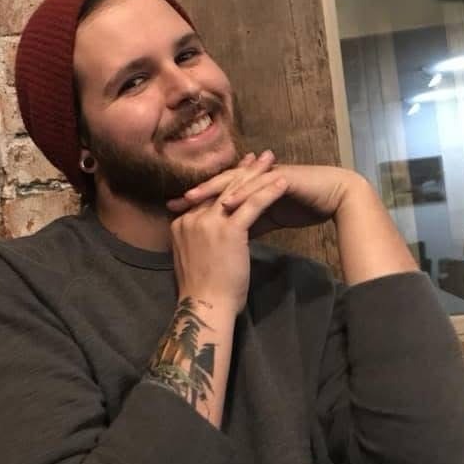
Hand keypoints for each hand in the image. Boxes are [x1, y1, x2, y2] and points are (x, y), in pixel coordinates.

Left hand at [168, 162, 362, 237]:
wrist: (332, 198)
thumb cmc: (300, 208)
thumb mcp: (266, 221)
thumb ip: (246, 225)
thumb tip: (226, 236)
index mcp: (248, 187)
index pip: (216, 194)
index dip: (196, 204)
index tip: (174, 215)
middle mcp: (254, 178)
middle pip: (219, 184)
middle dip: (196, 194)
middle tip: (173, 204)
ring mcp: (267, 174)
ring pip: (235, 181)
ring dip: (212, 190)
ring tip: (192, 199)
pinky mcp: (282, 177)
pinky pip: (259, 186)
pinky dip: (243, 194)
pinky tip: (229, 204)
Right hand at [170, 152, 288, 313]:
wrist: (205, 307)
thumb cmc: (202, 291)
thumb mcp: (194, 259)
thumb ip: (199, 241)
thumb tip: (210, 237)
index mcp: (181, 224)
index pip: (207, 196)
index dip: (226, 181)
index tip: (241, 169)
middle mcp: (192, 218)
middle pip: (222, 188)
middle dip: (243, 170)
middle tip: (259, 156)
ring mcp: (209, 223)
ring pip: (238, 191)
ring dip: (258, 174)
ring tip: (273, 161)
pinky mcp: (228, 230)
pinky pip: (252, 205)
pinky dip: (269, 192)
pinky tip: (282, 182)